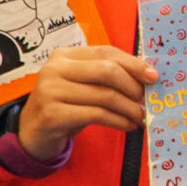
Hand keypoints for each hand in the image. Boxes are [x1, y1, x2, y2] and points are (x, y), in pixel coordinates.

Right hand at [18, 45, 152, 161]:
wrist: (33, 133)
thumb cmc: (65, 106)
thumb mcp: (83, 86)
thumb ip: (106, 77)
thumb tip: (147, 76)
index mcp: (64, 55)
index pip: (106, 52)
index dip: (133, 64)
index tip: (153, 77)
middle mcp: (54, 69)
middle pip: (107, 71)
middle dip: (132, 86)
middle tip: (145, 101)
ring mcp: (51, 90)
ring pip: (104, 95)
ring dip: (130, 108)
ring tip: (140, 116)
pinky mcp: (53, 114)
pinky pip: (97, 114)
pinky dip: (118, 121)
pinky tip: (128, 125)